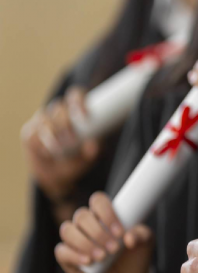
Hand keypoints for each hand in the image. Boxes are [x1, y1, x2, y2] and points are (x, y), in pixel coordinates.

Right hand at [22, 87, 99, 201]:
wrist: (58, 176)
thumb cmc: (77, 160)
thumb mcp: (89, 157)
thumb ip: (93, 151)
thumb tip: (93, 146)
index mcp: (75, 112)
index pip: (76, 96)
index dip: (79, 100)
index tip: (85, 114)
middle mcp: (58, 113)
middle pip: (60, 108)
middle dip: (65, 122)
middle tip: (72, 139)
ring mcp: (42, 122)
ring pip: (45, 120)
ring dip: (53, 134)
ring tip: (60, 148)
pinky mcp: (29, 133)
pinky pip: (33, 134)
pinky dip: (40, 143)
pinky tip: (46, 151)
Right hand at [54, 192, 152, 272]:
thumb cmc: (135, 256)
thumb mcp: (145, 244)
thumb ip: (141, 235)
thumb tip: (130, 237)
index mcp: (105, 215)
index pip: (98, 201)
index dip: (107, 213)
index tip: (120, 232)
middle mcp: (87, 224)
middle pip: (82, 216)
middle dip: (98, 232)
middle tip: (114, 248)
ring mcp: (75, 239)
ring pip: (68, 230)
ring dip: (85, 243)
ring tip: (102, 257)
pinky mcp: (66, 257)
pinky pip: (61, 250)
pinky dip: (74, 255)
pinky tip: (88, 262)